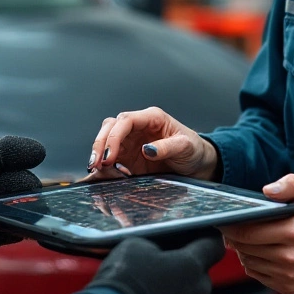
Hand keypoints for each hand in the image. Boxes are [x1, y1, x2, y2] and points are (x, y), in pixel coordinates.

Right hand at [87, 107, 216, 180]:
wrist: (197, 164)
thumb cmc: (193, 149)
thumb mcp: (186, 147)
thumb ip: (168, 147)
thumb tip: (147, 149)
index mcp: (152, 118)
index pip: (125, 120)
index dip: (114, 136)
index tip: (109, 155)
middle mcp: (138, 127)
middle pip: (110, 127)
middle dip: (100, 144)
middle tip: (97, 163)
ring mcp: (131, 142)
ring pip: (105, 140)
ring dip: (99, 154)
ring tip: (99, 170)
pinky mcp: (128, 157)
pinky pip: (110, 157)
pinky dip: (105, 166)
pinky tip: (105, 175)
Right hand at [87, 236, 224, 293]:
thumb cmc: (123, 279)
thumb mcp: (136, 246)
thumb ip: (158, 246)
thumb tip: (160, 251)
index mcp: (191, 265)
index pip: (214, 245)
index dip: (207, 238)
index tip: (200, 236)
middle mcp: (198, 291)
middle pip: (202, 273)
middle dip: (188, 268)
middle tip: (165, 265)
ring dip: (180, 290)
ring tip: (156, 288)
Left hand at [218, 174, 293, 293]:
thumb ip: (292, 185)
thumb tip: (267, 190)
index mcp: (293, 232)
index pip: (248, 231)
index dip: (231, 225)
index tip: (225, 219)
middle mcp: (289, 256)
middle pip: (245, 248)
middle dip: (234, 237)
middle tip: (230, 227)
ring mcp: (288, 275)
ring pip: (249, 263)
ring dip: (242, 251)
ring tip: (245, 239)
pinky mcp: (289, 287)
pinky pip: (259, 276)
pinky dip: (253, 264)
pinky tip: (258, 253)